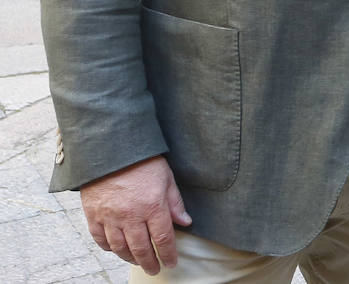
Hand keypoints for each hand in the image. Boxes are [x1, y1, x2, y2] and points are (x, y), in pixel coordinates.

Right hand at [80, 155, 190, 274]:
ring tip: (138, 261)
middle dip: (150, 262)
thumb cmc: (142, 161)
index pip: (163, 239)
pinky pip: (100, 239)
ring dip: (130, 258)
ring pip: (120, 248)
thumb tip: (185, 222)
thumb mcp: (166, 178)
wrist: (110, 149)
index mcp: (152, 206)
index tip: (171, 263)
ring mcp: (110, 217)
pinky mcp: (93, 214)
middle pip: (141, 248)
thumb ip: (175, 202)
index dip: (168, 254)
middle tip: (155, 269)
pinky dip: (108, 248)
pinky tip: (116, 250)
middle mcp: (131, 216)